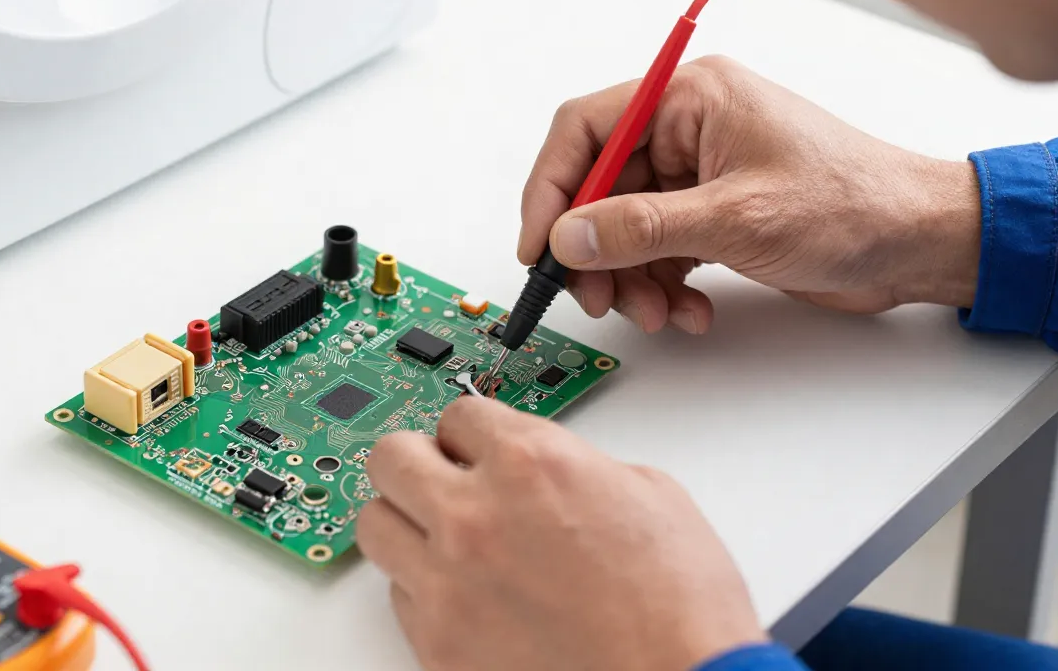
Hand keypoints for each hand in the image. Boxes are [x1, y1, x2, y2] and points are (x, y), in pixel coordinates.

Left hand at [358, 397, 764, 670]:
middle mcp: (475, 515)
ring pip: (374, 524)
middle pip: (391, 457)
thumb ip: (578, 464)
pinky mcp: (439, 644)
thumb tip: (550, 469)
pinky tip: (463, 592)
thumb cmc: (682, 610)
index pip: (458, 413)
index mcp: (532, 463)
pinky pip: (399, 595)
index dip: (474, 431)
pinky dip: (423, 587)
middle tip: (441, 476)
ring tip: (440, 535)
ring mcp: (448, 583)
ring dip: (406, 521)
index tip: (478, 445)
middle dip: (419, 460)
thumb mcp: (650, 494)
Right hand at [518, 56, 981, 331]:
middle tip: (596, 296)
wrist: (917, 244)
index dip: (551, 188)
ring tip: (656, 312)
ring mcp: (697, 175)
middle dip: (595, 250)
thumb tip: (570, 236)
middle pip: (598, 187)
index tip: (539, 246)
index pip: (585, 129)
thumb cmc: (854, 205)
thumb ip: (644, 227)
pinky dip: (661, 286)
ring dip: (630, 279)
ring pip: (623, 229)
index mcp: (689, 97)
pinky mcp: (710, 215)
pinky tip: (689, 311)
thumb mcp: (738, 218)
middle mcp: (686, 128)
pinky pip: (656, 251)